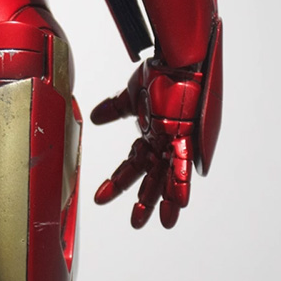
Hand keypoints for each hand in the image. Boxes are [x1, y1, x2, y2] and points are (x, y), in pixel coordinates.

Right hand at [90, 61, 202, 228]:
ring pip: (171, 177)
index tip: (99, 198)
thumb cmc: (159, 71)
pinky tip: (180, 202)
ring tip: (164, 222)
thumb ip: (114, 108)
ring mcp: (176, 141)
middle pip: (152, 178)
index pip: (131, 165)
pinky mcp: (186, 135)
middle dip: (144, 201)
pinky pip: (183, 163)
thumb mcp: (130, 94)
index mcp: (150, 135)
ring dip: (167, 200)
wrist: (176, 58)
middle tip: (136, 222)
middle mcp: (163, 142)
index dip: (116, 183)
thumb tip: (95, 116)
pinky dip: (181, 183)